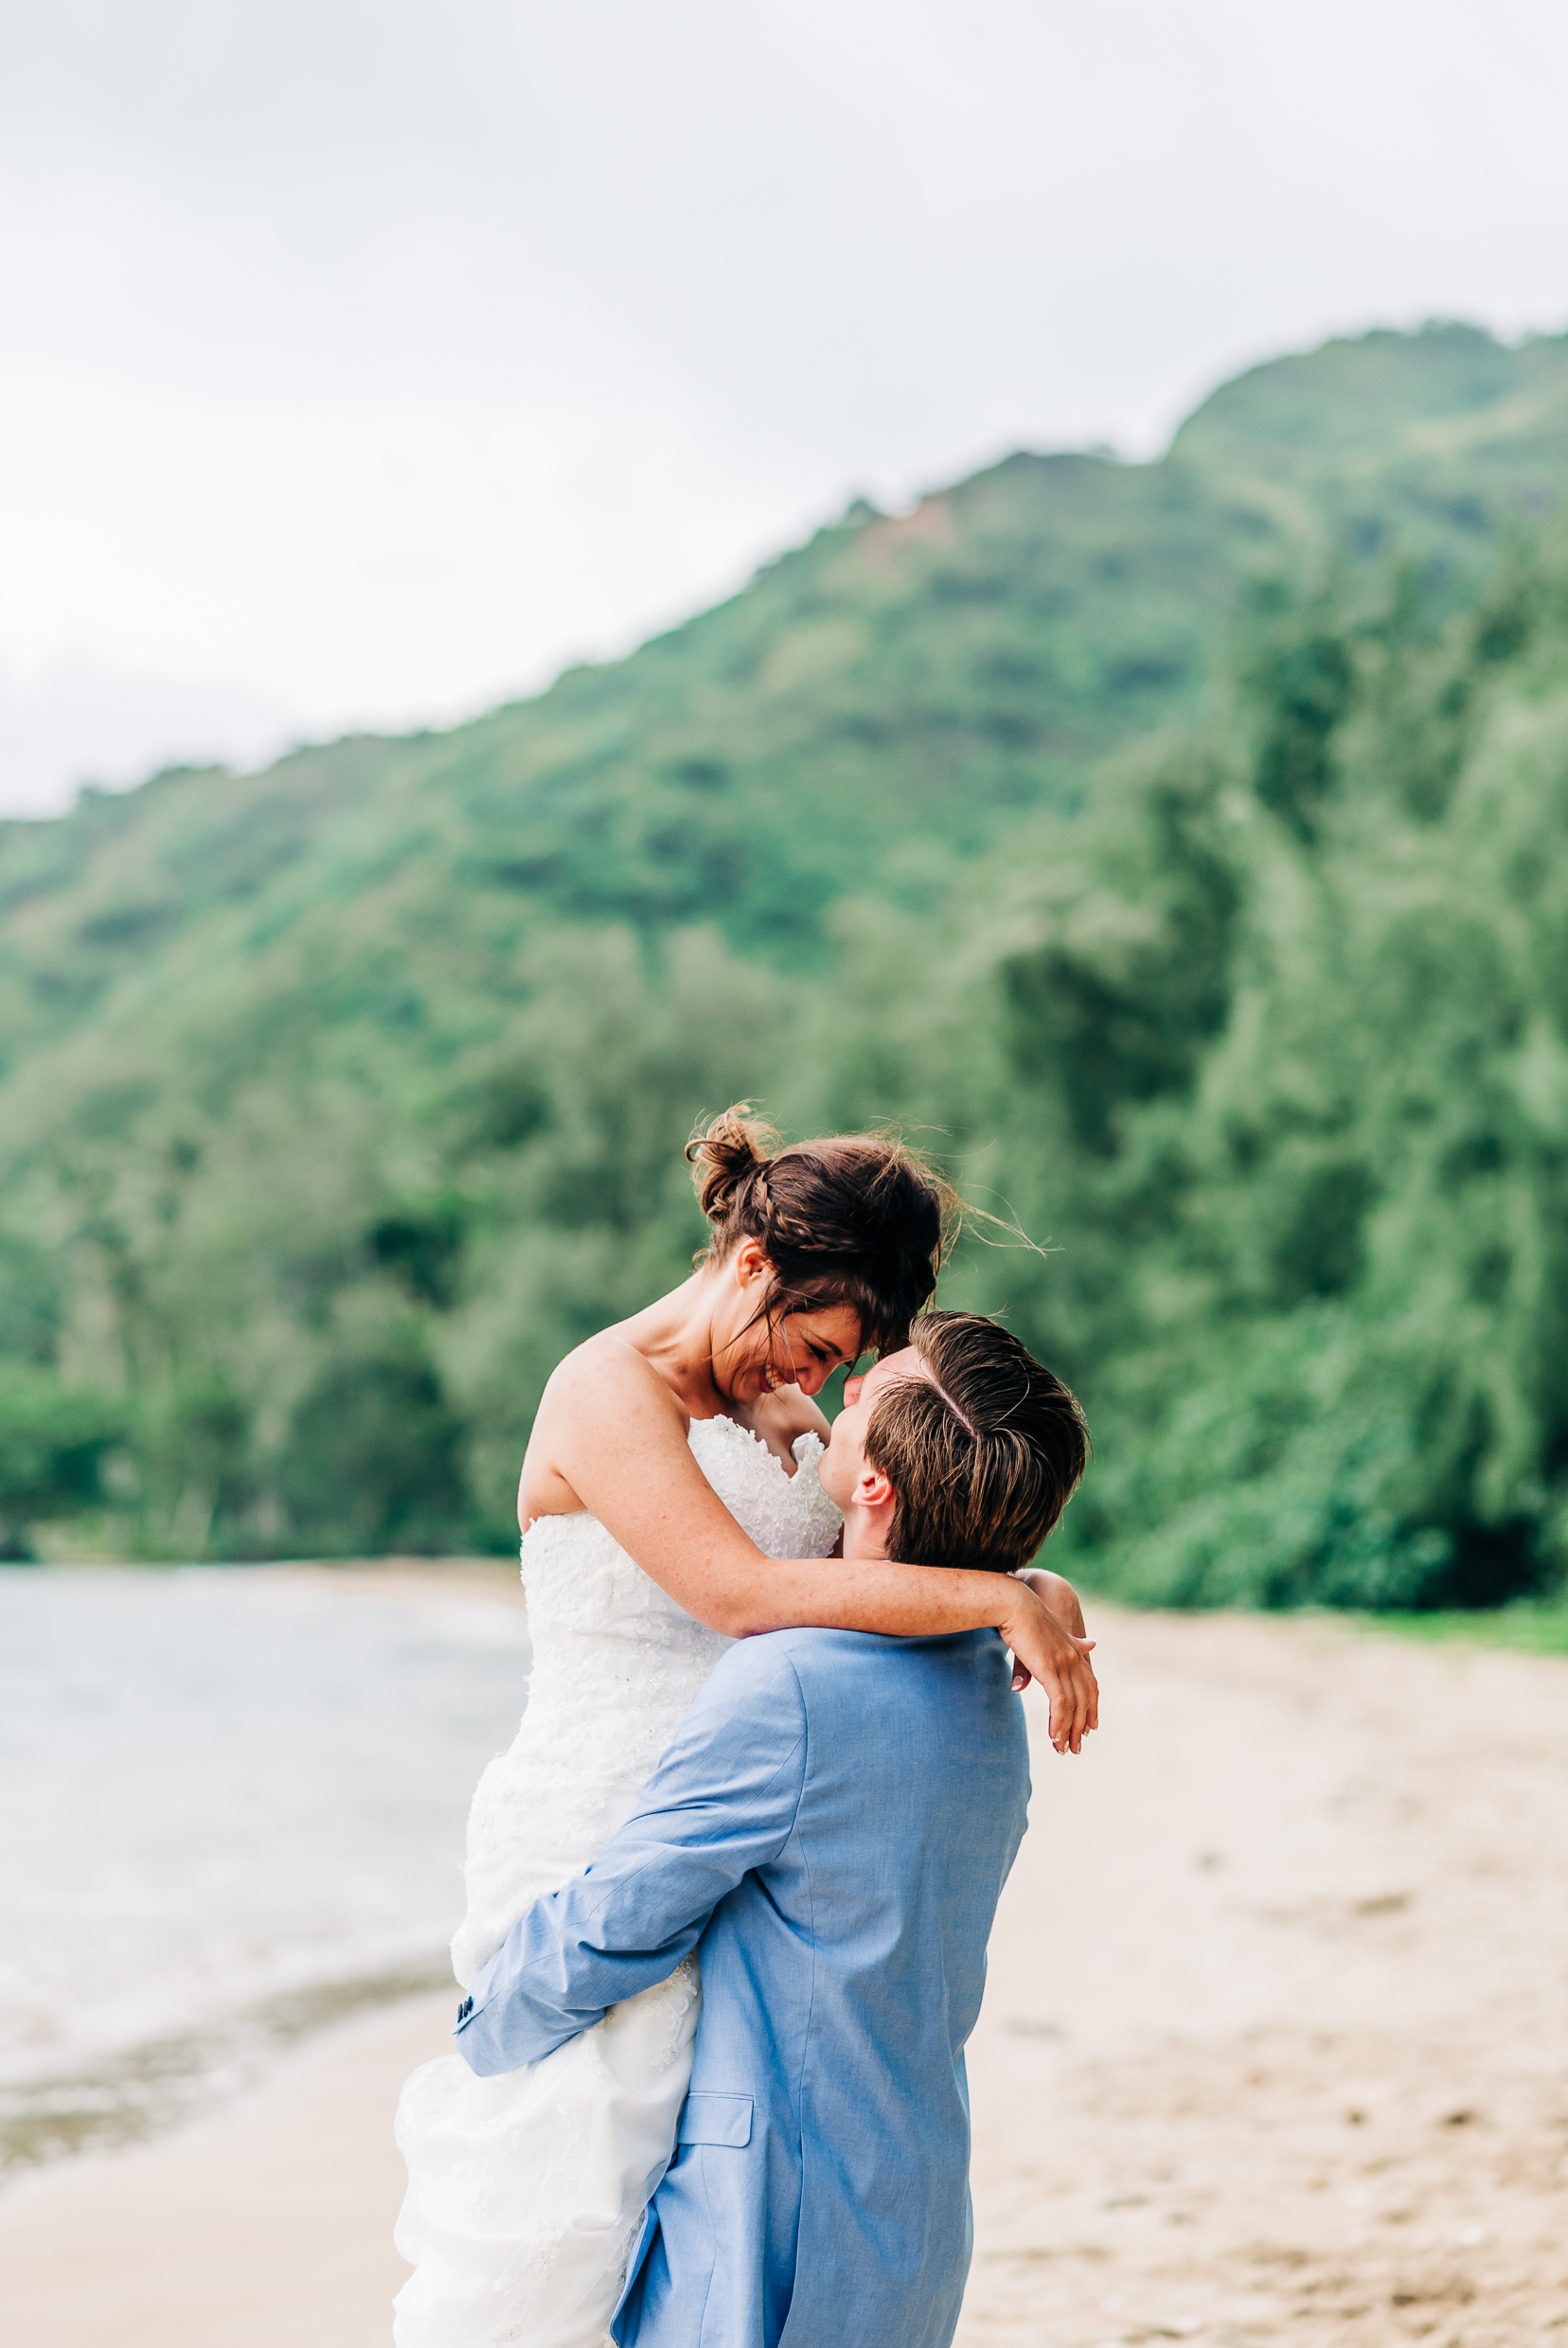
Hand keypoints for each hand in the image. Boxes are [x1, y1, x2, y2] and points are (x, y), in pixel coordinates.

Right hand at [997, 1580, 1097, 1754]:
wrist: (1012, 1601)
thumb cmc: (1020, 1613)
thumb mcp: (1042, 1632)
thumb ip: (1057, 1648)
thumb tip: (1066, 1659)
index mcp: (1072, 1649)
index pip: (1089, 1683)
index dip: (1091, 1706)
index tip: (1090, 1726)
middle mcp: (1073, 1657)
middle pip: (1085, 1699)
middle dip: (1081, 1725)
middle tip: (1076, 1747)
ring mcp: (1063, 1663)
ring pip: (1073, 1705)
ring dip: (1068, 1730)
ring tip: (1063, 1749)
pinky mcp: (1050, 1669)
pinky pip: (1059, 1703)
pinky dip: (1058, 1722)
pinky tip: (1053, 1737)